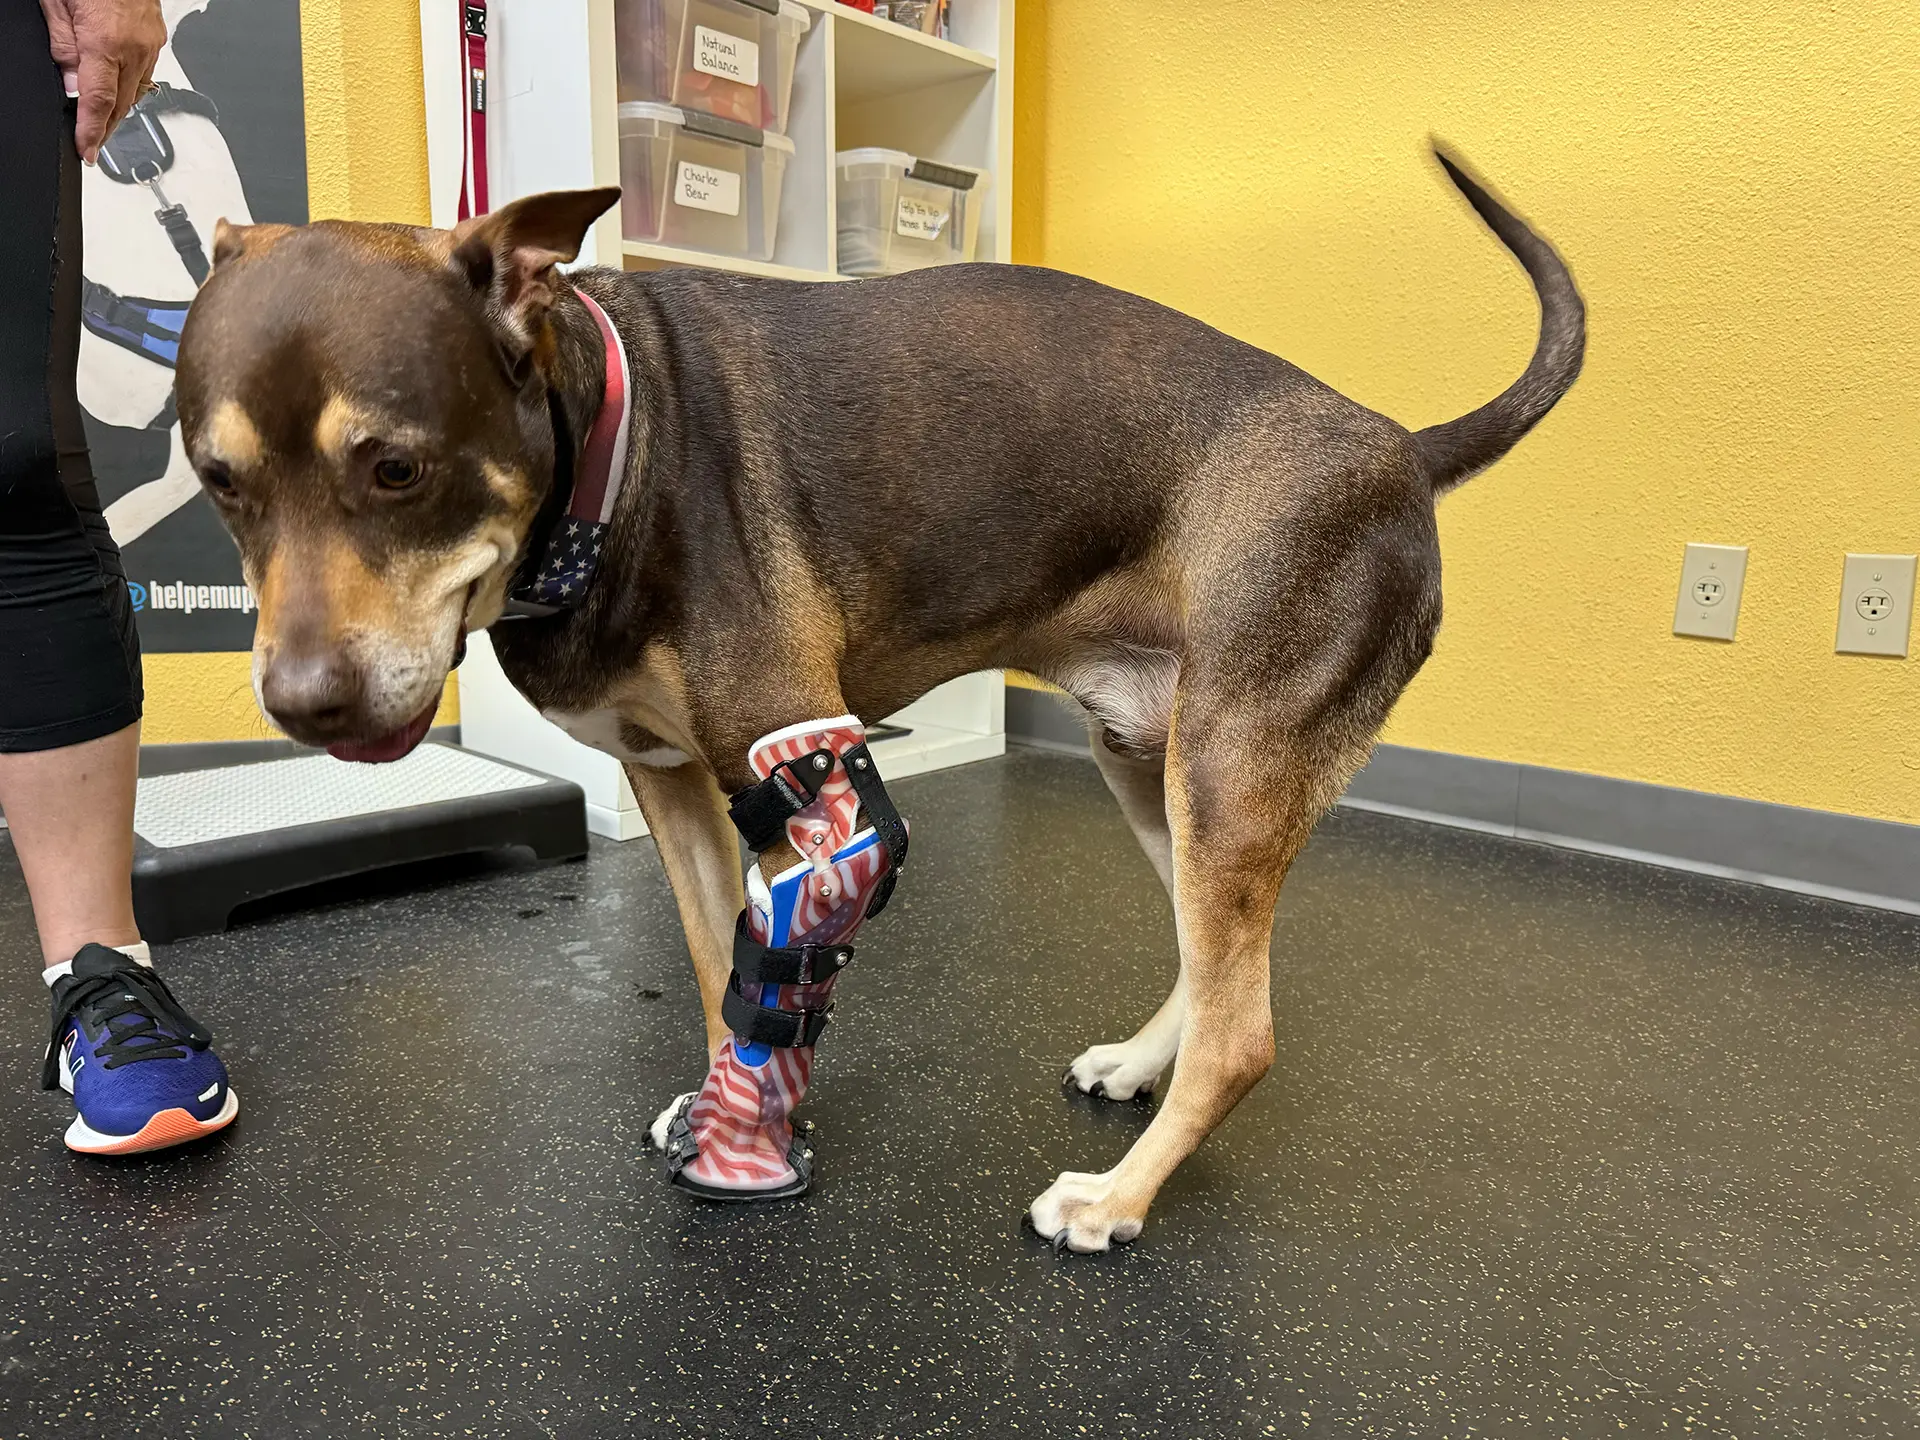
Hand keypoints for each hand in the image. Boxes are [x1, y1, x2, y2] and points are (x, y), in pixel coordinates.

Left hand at [39, 0, 168, 164]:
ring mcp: (150, 42)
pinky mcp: (157, 34)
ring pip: (137, 90)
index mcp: (106, 41)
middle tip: (93, 145)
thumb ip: (63, 45)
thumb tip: (73, 83)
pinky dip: (131, 86)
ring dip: (120, 110)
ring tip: (105, 124)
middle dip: (107, 128)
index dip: (92, 132)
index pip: (98, 101)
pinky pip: (145, 71)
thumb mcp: (55, 2)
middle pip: (121, 104)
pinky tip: (121, 90)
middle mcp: (135, 47)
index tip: (87, 151)